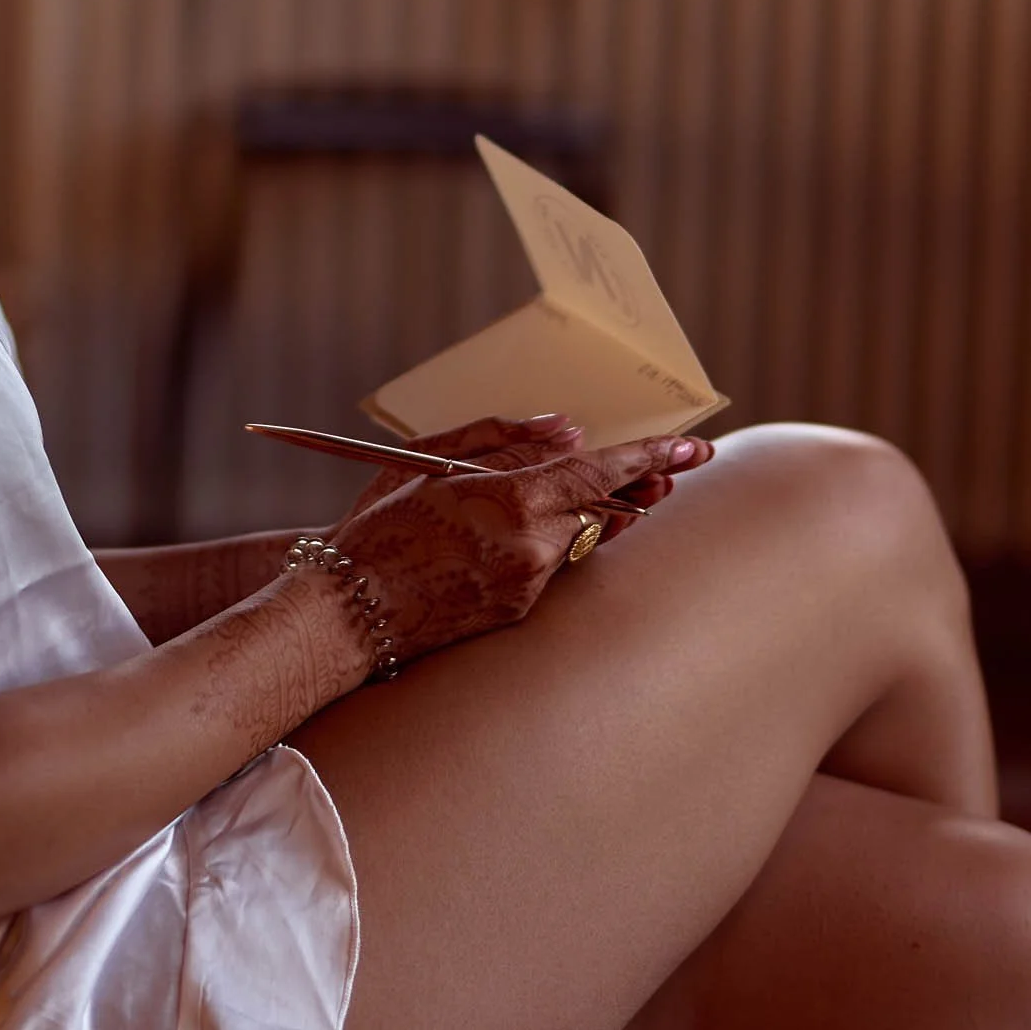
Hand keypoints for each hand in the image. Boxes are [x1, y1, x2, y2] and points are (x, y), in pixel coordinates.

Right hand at [325, 414, 713, 667]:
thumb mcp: (430, 461)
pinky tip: (536, 534)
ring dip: (597, 516)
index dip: (650, 455)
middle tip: (674, 470)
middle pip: (607, 510)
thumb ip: (502, 438)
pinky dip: (557, 543)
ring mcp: (528, 587)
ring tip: (615, 495)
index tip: (695, 445)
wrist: (347, 613)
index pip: (597, 472)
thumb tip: (568, 429)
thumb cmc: (378, 524)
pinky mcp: (519, 614)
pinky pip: (554, 567)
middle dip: (642, 487)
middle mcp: (529, 548)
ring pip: (582, 539)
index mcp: (508, 500)